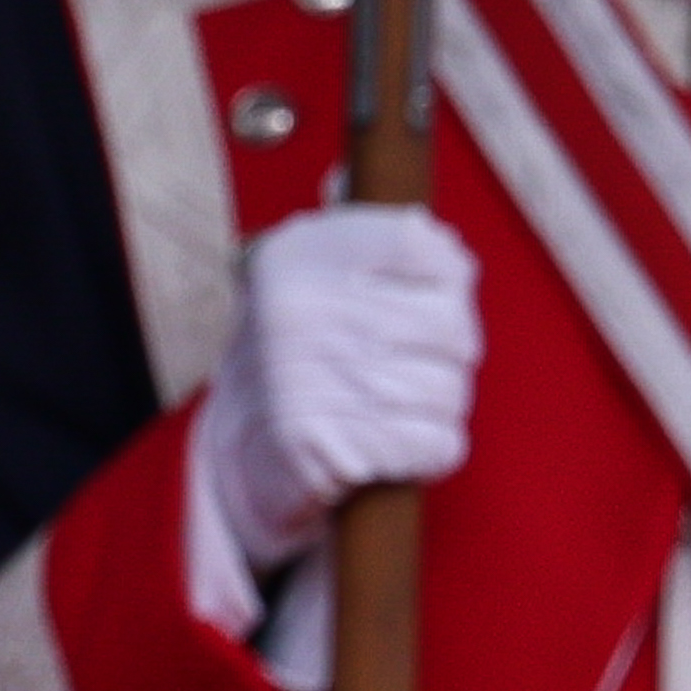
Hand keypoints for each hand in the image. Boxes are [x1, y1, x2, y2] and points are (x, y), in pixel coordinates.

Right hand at [196, 205, 481, 572]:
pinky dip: (426, 453)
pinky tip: (389, 446)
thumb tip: (428, 229)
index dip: (444, 281)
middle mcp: (300, 310)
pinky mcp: (332, 448)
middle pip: (452, 328)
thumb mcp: (313, 285)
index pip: (422, 245)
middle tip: (400, 372)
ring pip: (450, 390)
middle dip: (444, 361)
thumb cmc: (302, 366)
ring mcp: (312, 378)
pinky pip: (438, 443)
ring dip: (434, 411)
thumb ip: (373, 246)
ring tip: (387, 411)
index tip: (423, 301)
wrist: (238, 461)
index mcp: (295, 256)